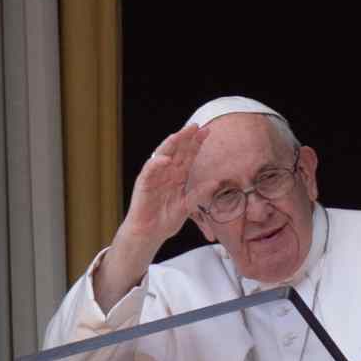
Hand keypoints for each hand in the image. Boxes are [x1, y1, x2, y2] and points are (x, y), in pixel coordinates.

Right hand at [120, 123, 210, 246]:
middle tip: (196, 126)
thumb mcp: (187, 206)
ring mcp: (154, 177)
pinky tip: (166, 159)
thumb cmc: (165, 220)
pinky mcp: (143, 184)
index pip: (188, 155)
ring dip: (171, 144)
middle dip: (186, 138)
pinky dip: (157, 164)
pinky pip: (150, 171)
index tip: (207, 131)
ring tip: (180, 134)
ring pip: (162, 155)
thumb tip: (216, 182)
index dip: (196, 143)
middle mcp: (166, 173)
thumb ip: (199, 194)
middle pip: (177, 151)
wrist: (149, 234)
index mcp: (177, 176)